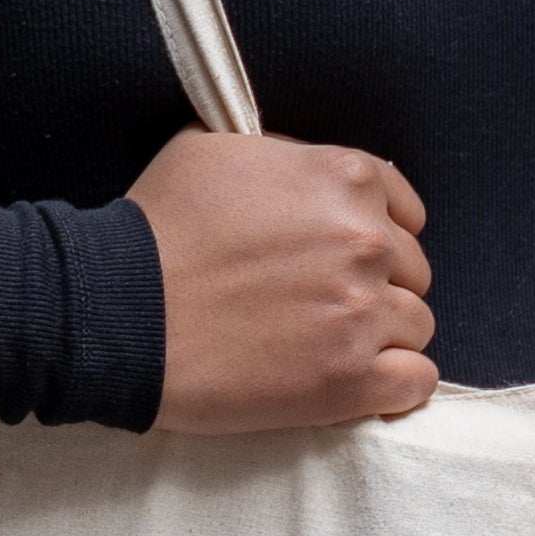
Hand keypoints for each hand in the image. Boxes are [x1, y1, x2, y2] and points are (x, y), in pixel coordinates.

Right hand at [130, 129, 434, 434]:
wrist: (119, 313)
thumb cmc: (157, 229)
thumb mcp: (213, 149)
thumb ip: (281, 155)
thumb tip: (303, 167)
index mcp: (344, 179)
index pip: (404, 211)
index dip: (375, 234)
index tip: (343, 257)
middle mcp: (366, 241)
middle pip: (411, 271)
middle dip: (374, 286)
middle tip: (318, 305)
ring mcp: (362, 313)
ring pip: (415, 326)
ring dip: (379, 337)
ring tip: (323, 346)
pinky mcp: (350, 381)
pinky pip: (415, 383)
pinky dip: (393, 386)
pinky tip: (357, 384)